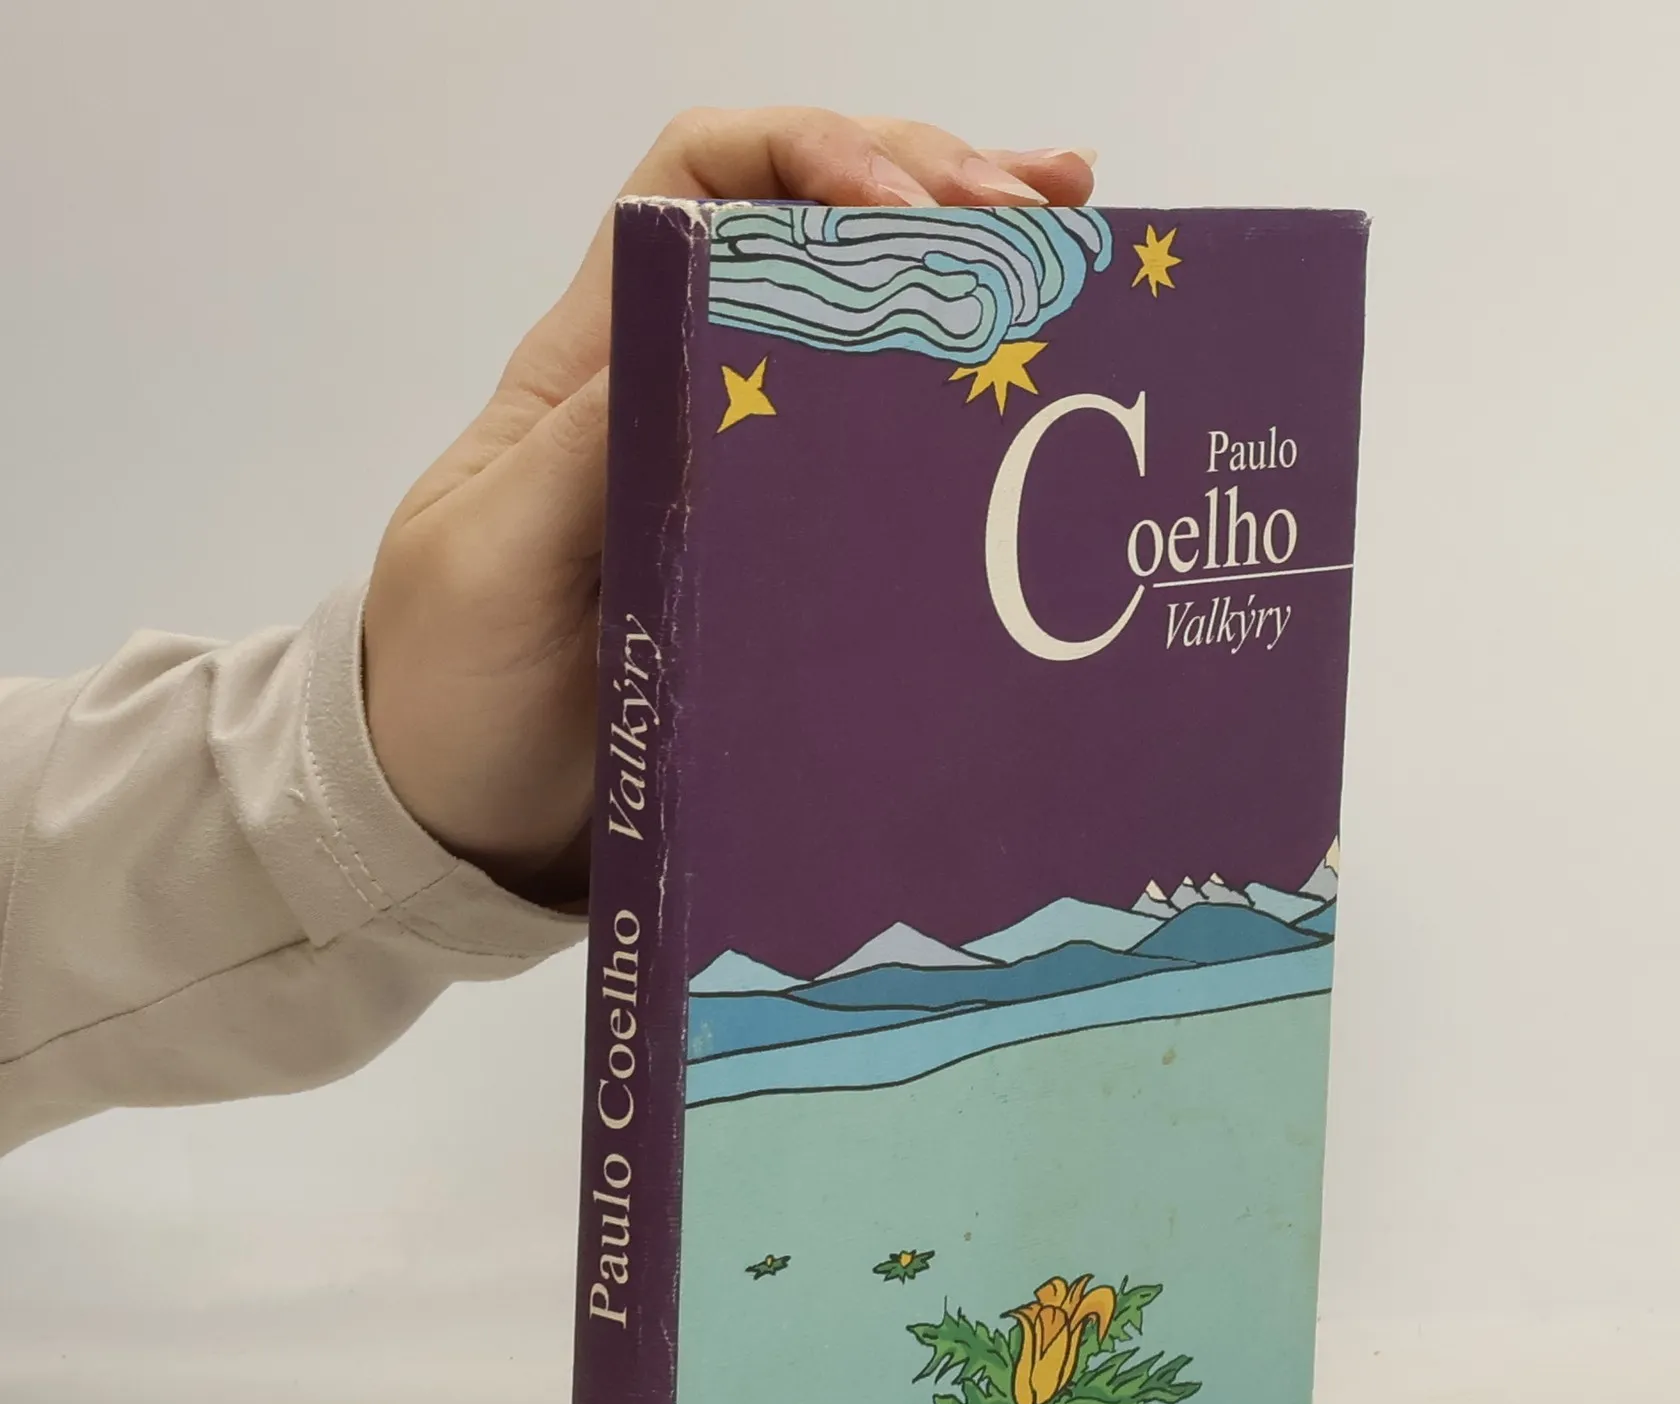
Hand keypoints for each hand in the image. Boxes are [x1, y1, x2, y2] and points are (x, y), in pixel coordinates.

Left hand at [361, 109, 1096, 904]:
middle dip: (928, 188)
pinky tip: (1041, 377)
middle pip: (809, 231)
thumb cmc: (449, 688)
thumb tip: (702, 344)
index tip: (905, 211)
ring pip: (861, 326)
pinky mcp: (783, 557)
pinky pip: (877, 454)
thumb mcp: (490, 561)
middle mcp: (679, 388)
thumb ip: (581, 455)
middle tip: (1046, 214)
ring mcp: (740, 472)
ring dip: (967, 263)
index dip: (806, 159)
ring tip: (1079, 236)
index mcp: (596, 362)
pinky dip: (960, 403)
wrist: (463, 817)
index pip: (699, 185)